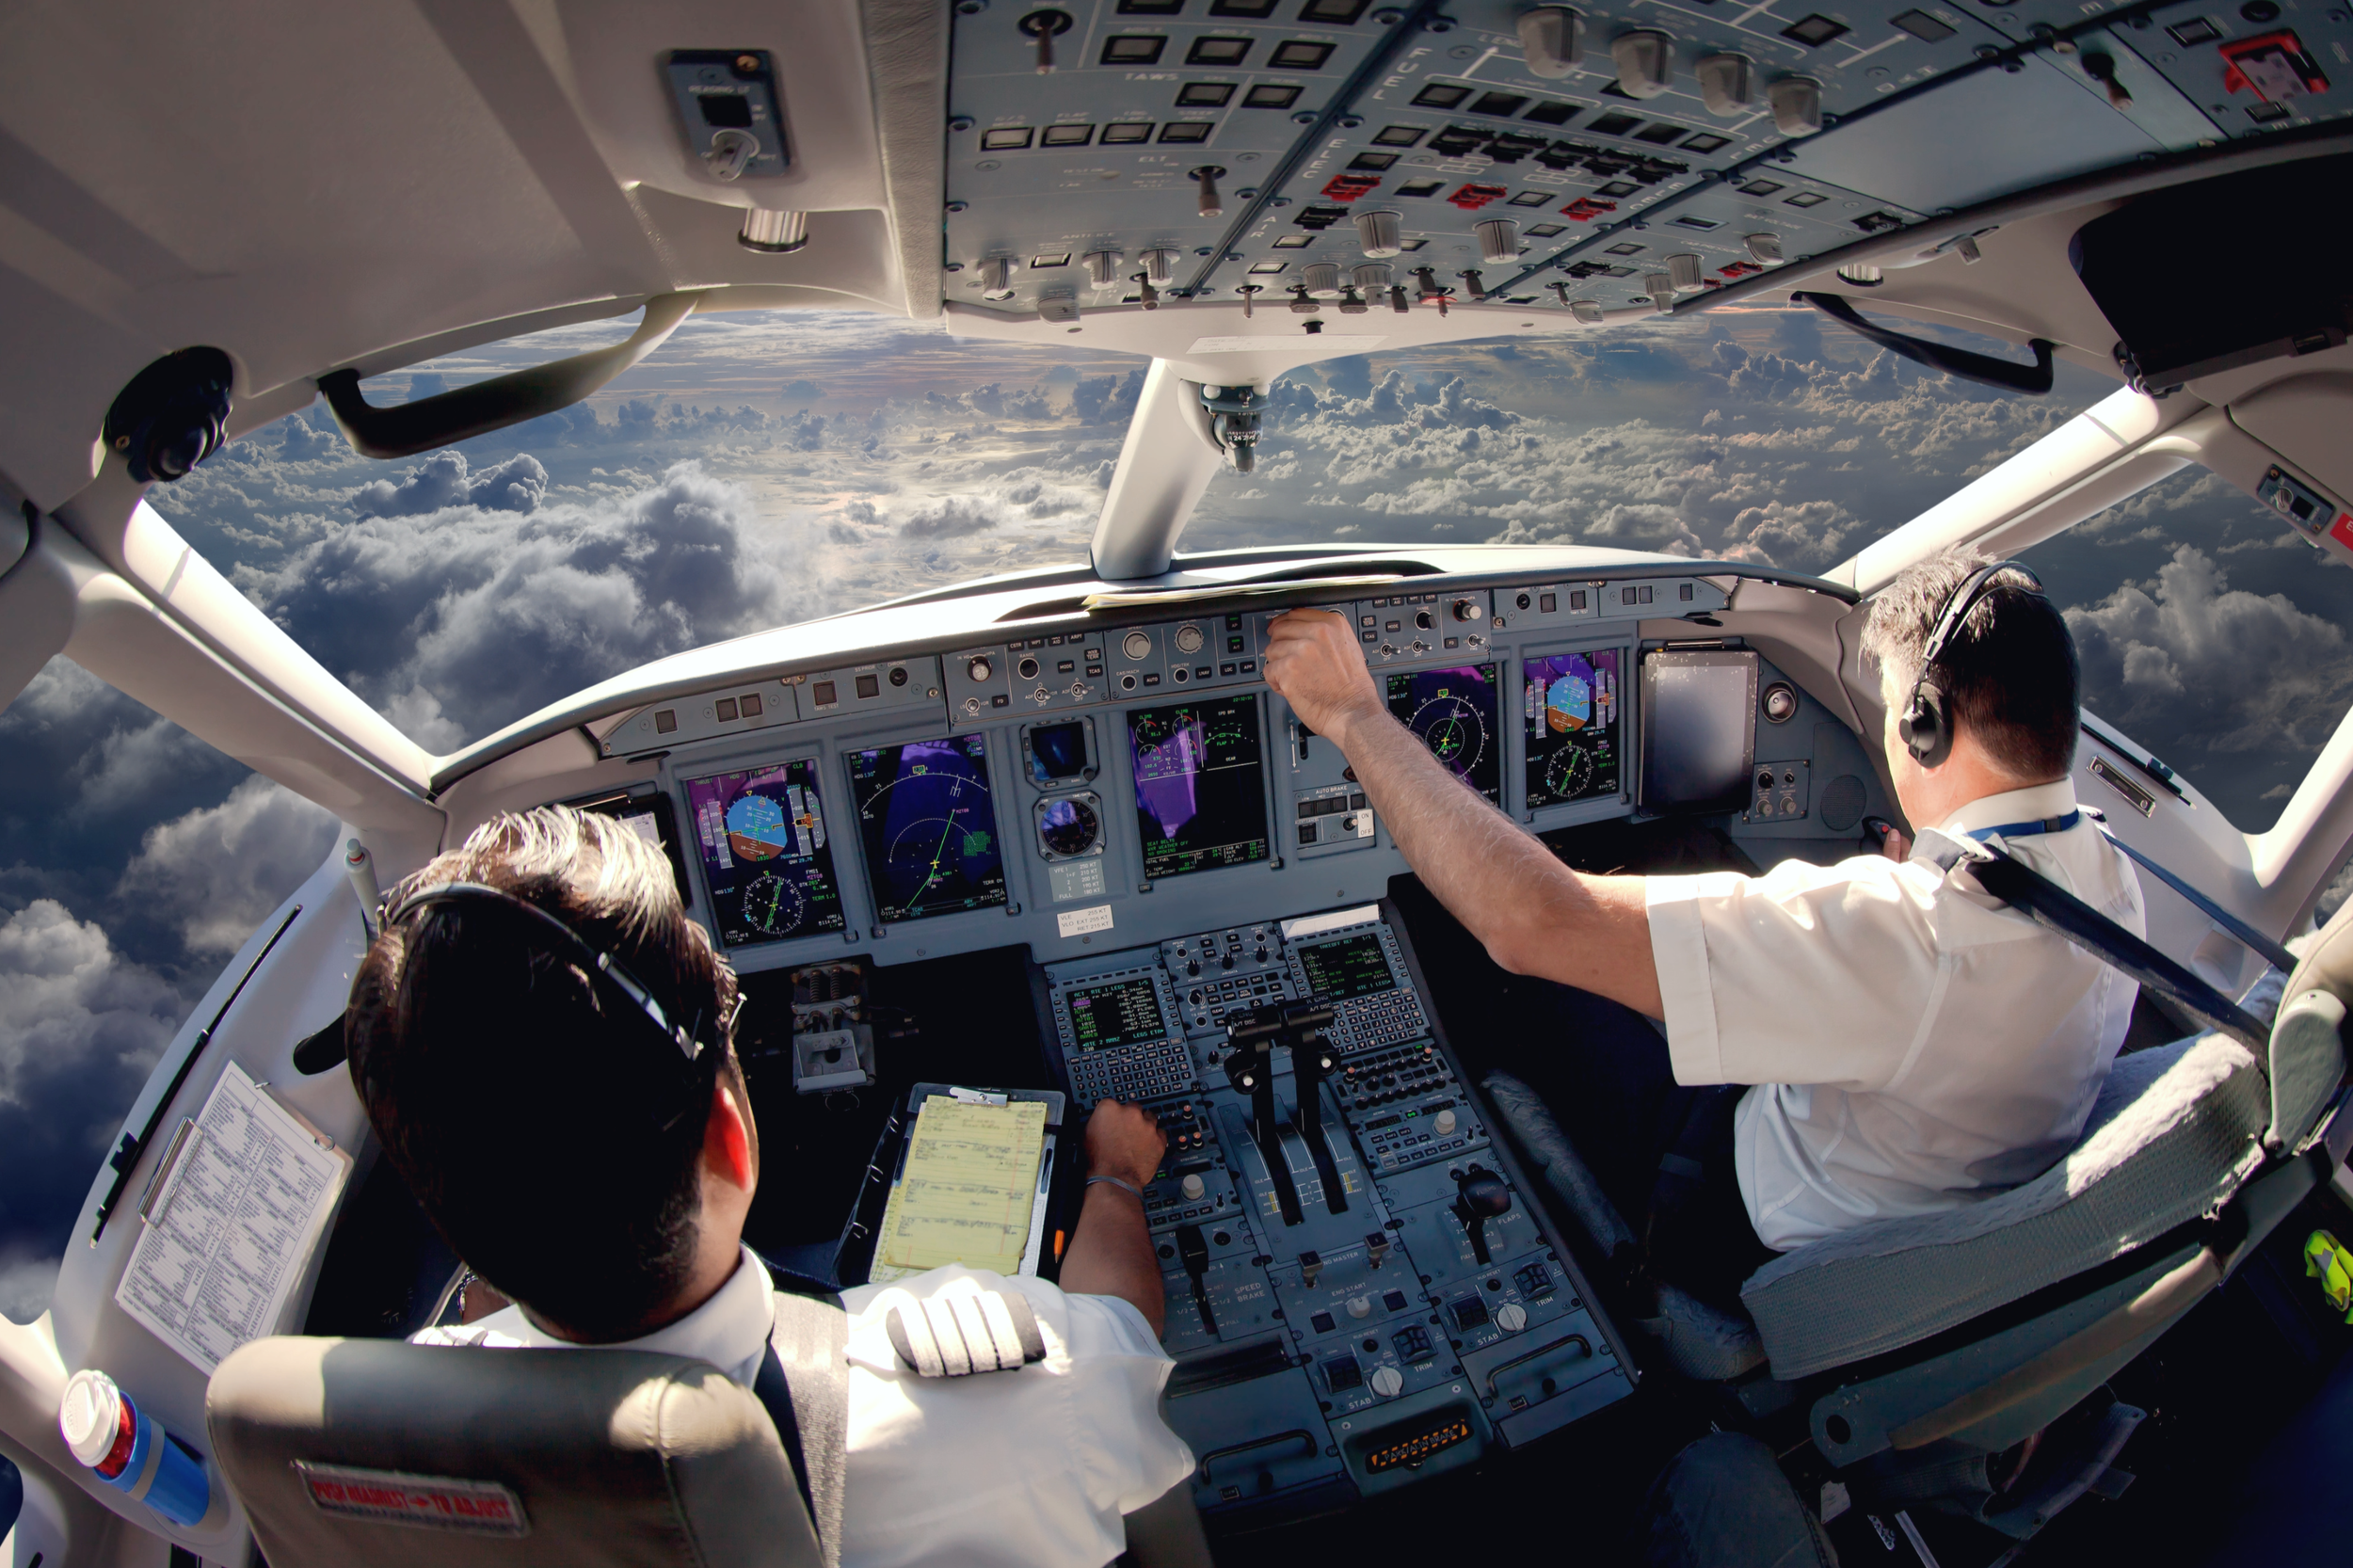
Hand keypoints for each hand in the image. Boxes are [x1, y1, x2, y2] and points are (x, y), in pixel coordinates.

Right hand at [1084, 1099, 1165, 1190]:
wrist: (1112, 1180)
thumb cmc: (1098, 1162)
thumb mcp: (1086, 1134)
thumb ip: (1098, 1120)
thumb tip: (1103, 1119)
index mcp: (1109, 1108)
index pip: (1114, 1103)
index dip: (1115, 1114)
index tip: (1115, 1121)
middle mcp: (1130, 1113)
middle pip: (1134, 1107)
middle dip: (1131, 1118)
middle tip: (1127, 1131)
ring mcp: (1147, 1125)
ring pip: (1150, 1118)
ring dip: (1145, 1126)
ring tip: (1137, 1140)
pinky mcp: (1159, 1139)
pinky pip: (1161, 1133)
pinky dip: (1155, 1139)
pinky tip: (1147, 1146)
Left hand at [1263, 610, 1384, 749]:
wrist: (1353, 712)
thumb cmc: (1352, 688)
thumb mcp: (1347, 647)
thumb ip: (1324, 635)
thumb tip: (1299, 630)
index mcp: (1332, 624)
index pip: (1295, 614)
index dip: (1284, 624)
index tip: (1279, 630)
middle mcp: (1317, 633)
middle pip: (1280, 630)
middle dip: (1280, 646)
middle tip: (1288, 661)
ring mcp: (1301, 650)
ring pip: (1271, 650)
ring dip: (1278, 665)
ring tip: (1294, 678)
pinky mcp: (1288, 670)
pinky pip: (1268, 670)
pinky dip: (1275, 682)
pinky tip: (1290, 688)